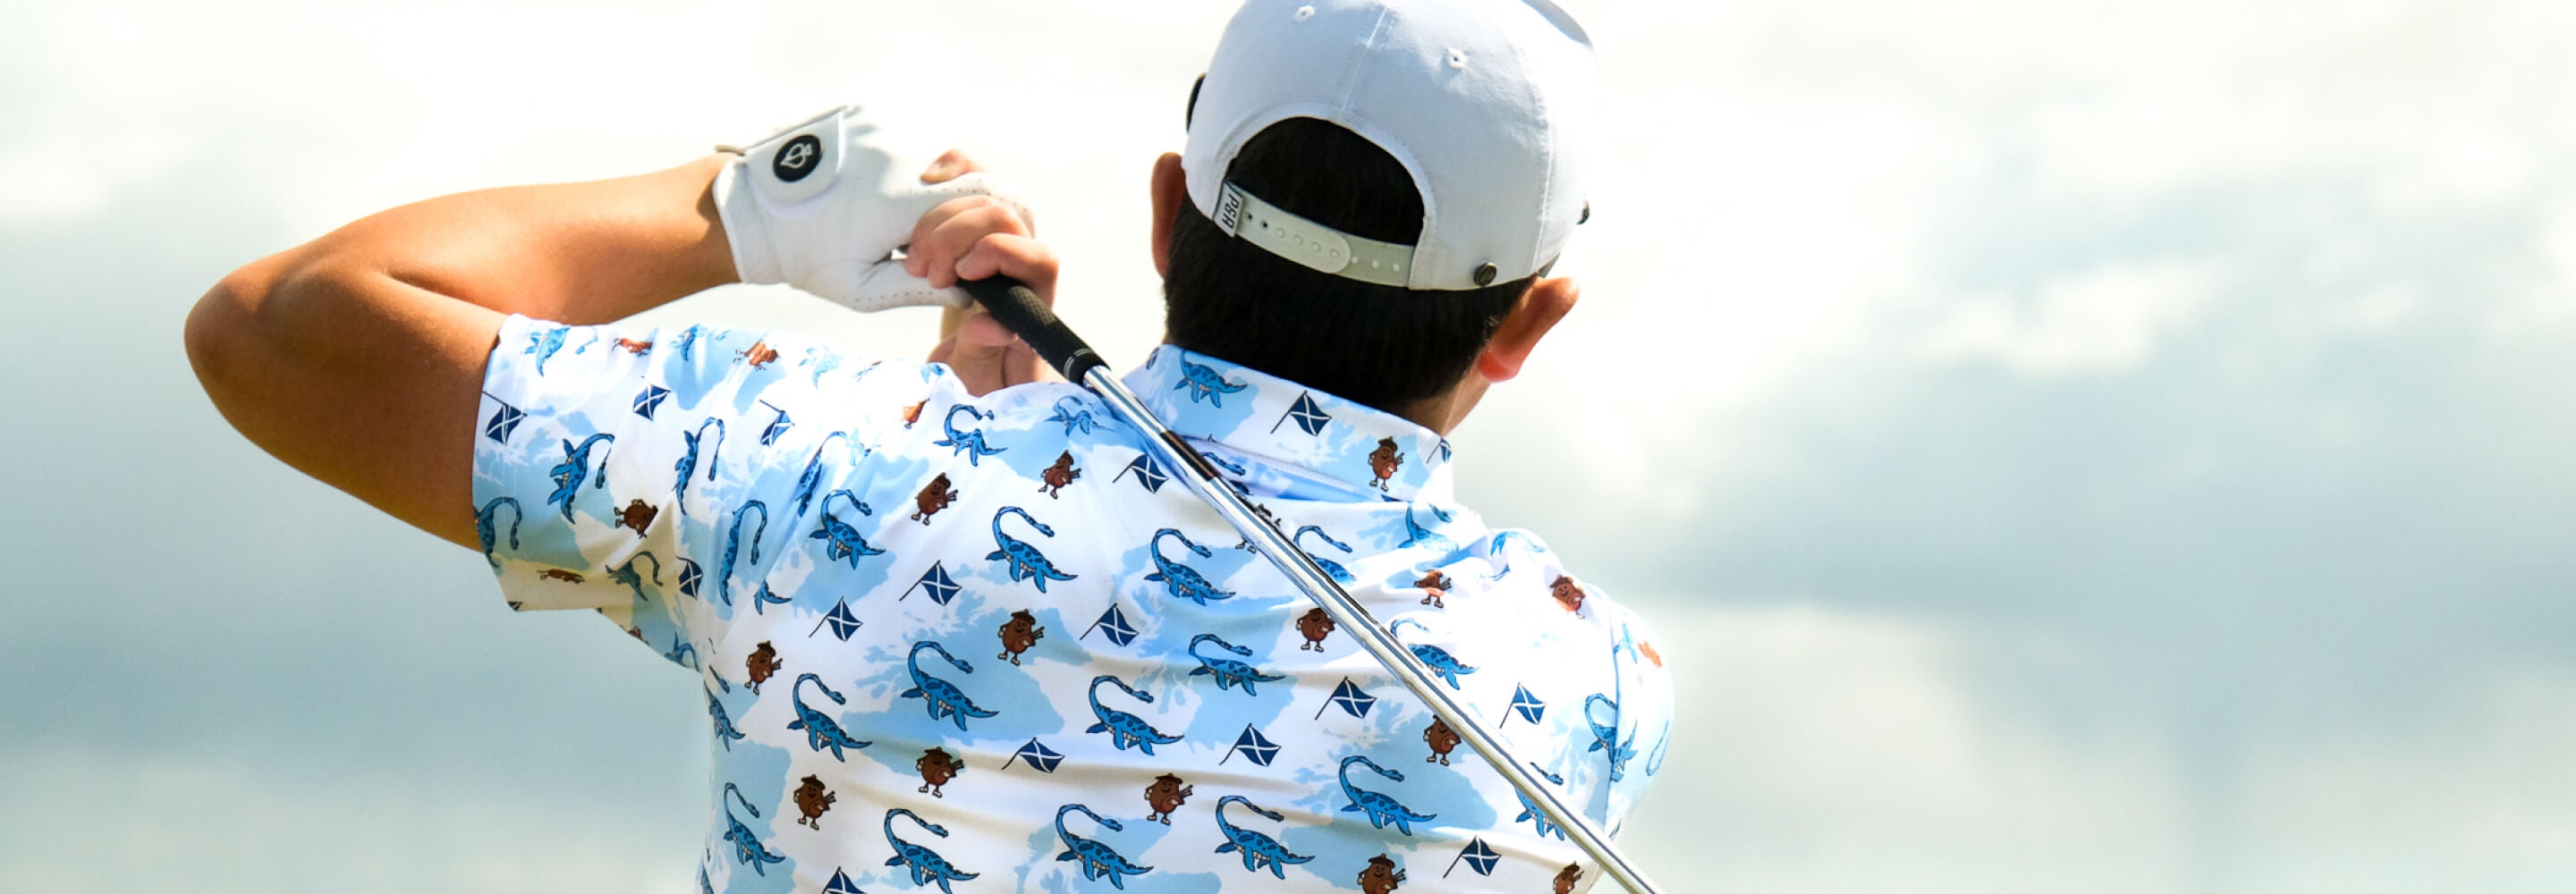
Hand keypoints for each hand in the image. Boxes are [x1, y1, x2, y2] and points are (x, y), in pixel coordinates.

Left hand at [713, 105, 1028, 312]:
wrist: (747, 208)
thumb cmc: (803, 256)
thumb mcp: (862, 289)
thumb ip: (922, 290)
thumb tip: (969, 292)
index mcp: (906, 199)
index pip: (994, 201)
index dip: (989, 234)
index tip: (945, 265)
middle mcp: (905, 153)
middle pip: (977, 177)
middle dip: (964, 218)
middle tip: (919, 247)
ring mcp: (888, 127)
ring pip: (947, 159)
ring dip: (936, 193)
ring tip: (890, 222)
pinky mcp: (871, 114)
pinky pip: (912, 141)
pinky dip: (909, 171)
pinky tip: (873, 194)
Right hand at [907, 151, 1056, 395]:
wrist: (974, 362)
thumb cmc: (983, 376)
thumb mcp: (980, 378)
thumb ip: (985, 354)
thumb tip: (995, 327)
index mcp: (1036, 299)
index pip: (1040, 257)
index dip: (1000, 253)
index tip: (961, 274)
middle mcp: (1024, 260)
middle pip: (1005, 216)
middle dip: (955, 236)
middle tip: (925, 271)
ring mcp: (1001, 236)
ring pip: (983, 194)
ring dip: (937, 219)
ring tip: (915, 260)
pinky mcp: (976, 223)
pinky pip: (971, 177)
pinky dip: (949, 169)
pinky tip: (925, 181)